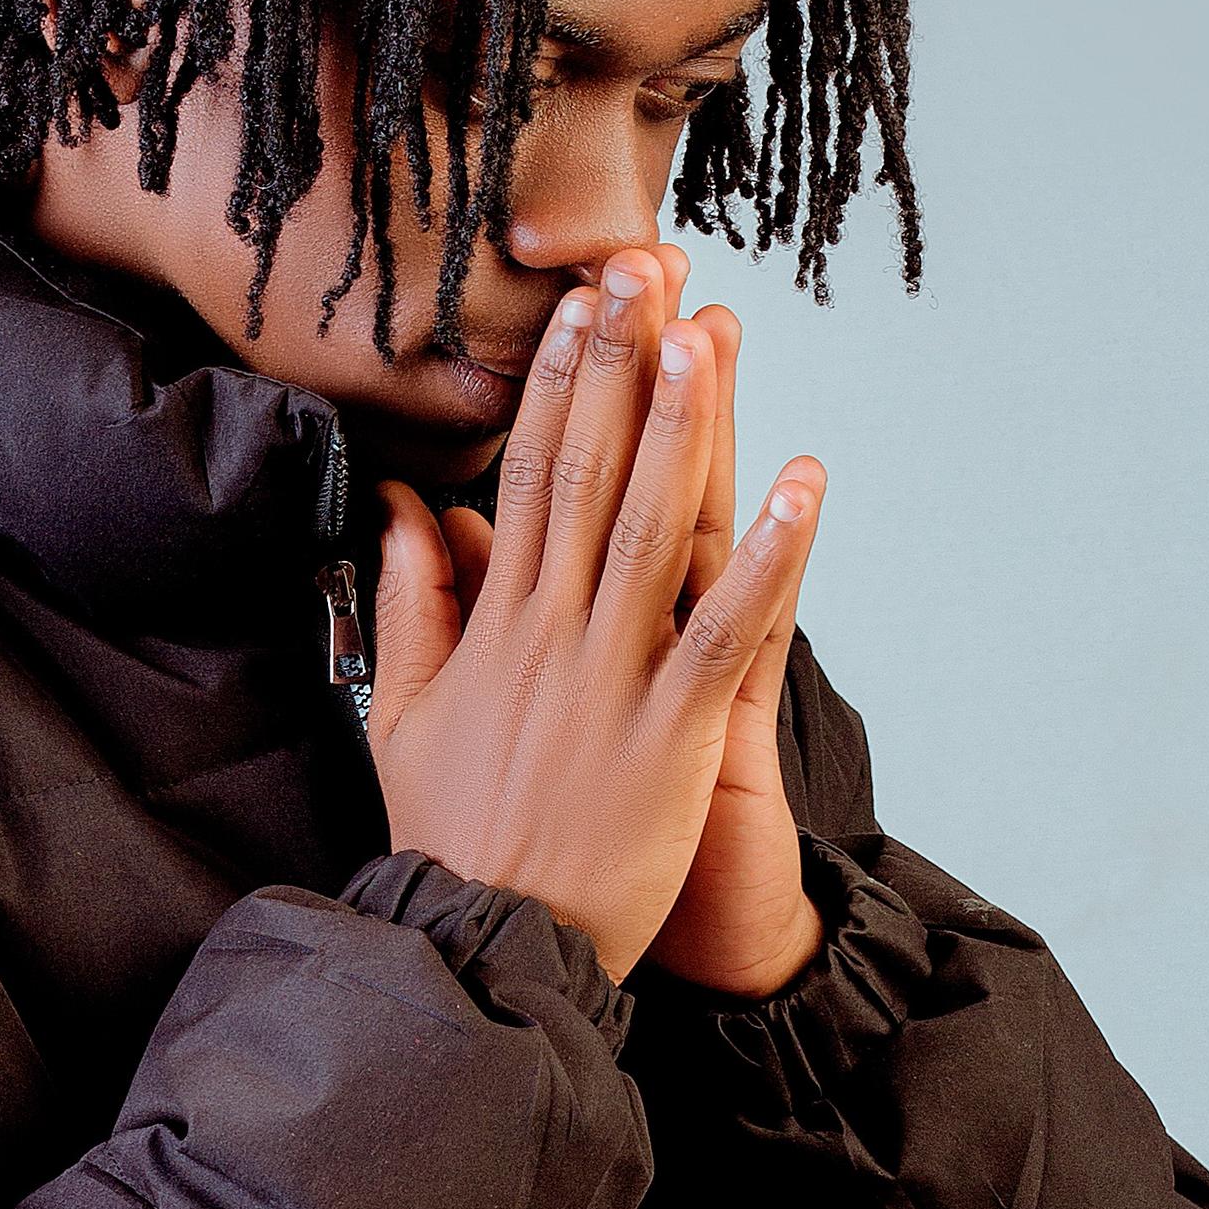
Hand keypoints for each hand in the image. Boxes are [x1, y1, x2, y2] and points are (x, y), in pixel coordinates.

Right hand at [363, 249, 825, 984]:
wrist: (484, 939)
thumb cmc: (453, 832)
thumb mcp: (406, 711)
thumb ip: (412, 601)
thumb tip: (405, 507)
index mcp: (495, 624)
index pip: (527, 475)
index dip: (558, 383)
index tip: (580, 304)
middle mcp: (551, 635)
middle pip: (589, 476)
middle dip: (618, 367)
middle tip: (644, 269)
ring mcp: (612, 680)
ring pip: (653, 532)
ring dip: (684, 429)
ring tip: (706, 337)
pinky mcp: (671, 734)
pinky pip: (727, 632)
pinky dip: (767, 558)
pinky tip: (802, 486)